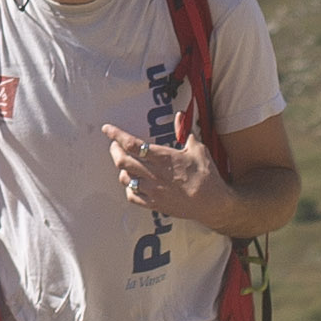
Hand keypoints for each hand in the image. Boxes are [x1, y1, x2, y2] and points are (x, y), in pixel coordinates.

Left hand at [104, 121, 222, 221]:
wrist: (213, 203)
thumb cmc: (206, 175)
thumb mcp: (198, 148)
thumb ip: (185, 131)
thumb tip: (180, 116)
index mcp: (163, 158)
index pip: (132, 144)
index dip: (116, 135)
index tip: (107, 129)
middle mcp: (154, 174)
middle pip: (122, 161)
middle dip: (114, 150)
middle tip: (114, 145)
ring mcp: (153, 191)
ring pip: (125, 179)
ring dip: (122, 169)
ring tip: (125, 163)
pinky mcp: (155, 205)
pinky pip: (133, 197)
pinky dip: (129, 188)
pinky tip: (133, 183)